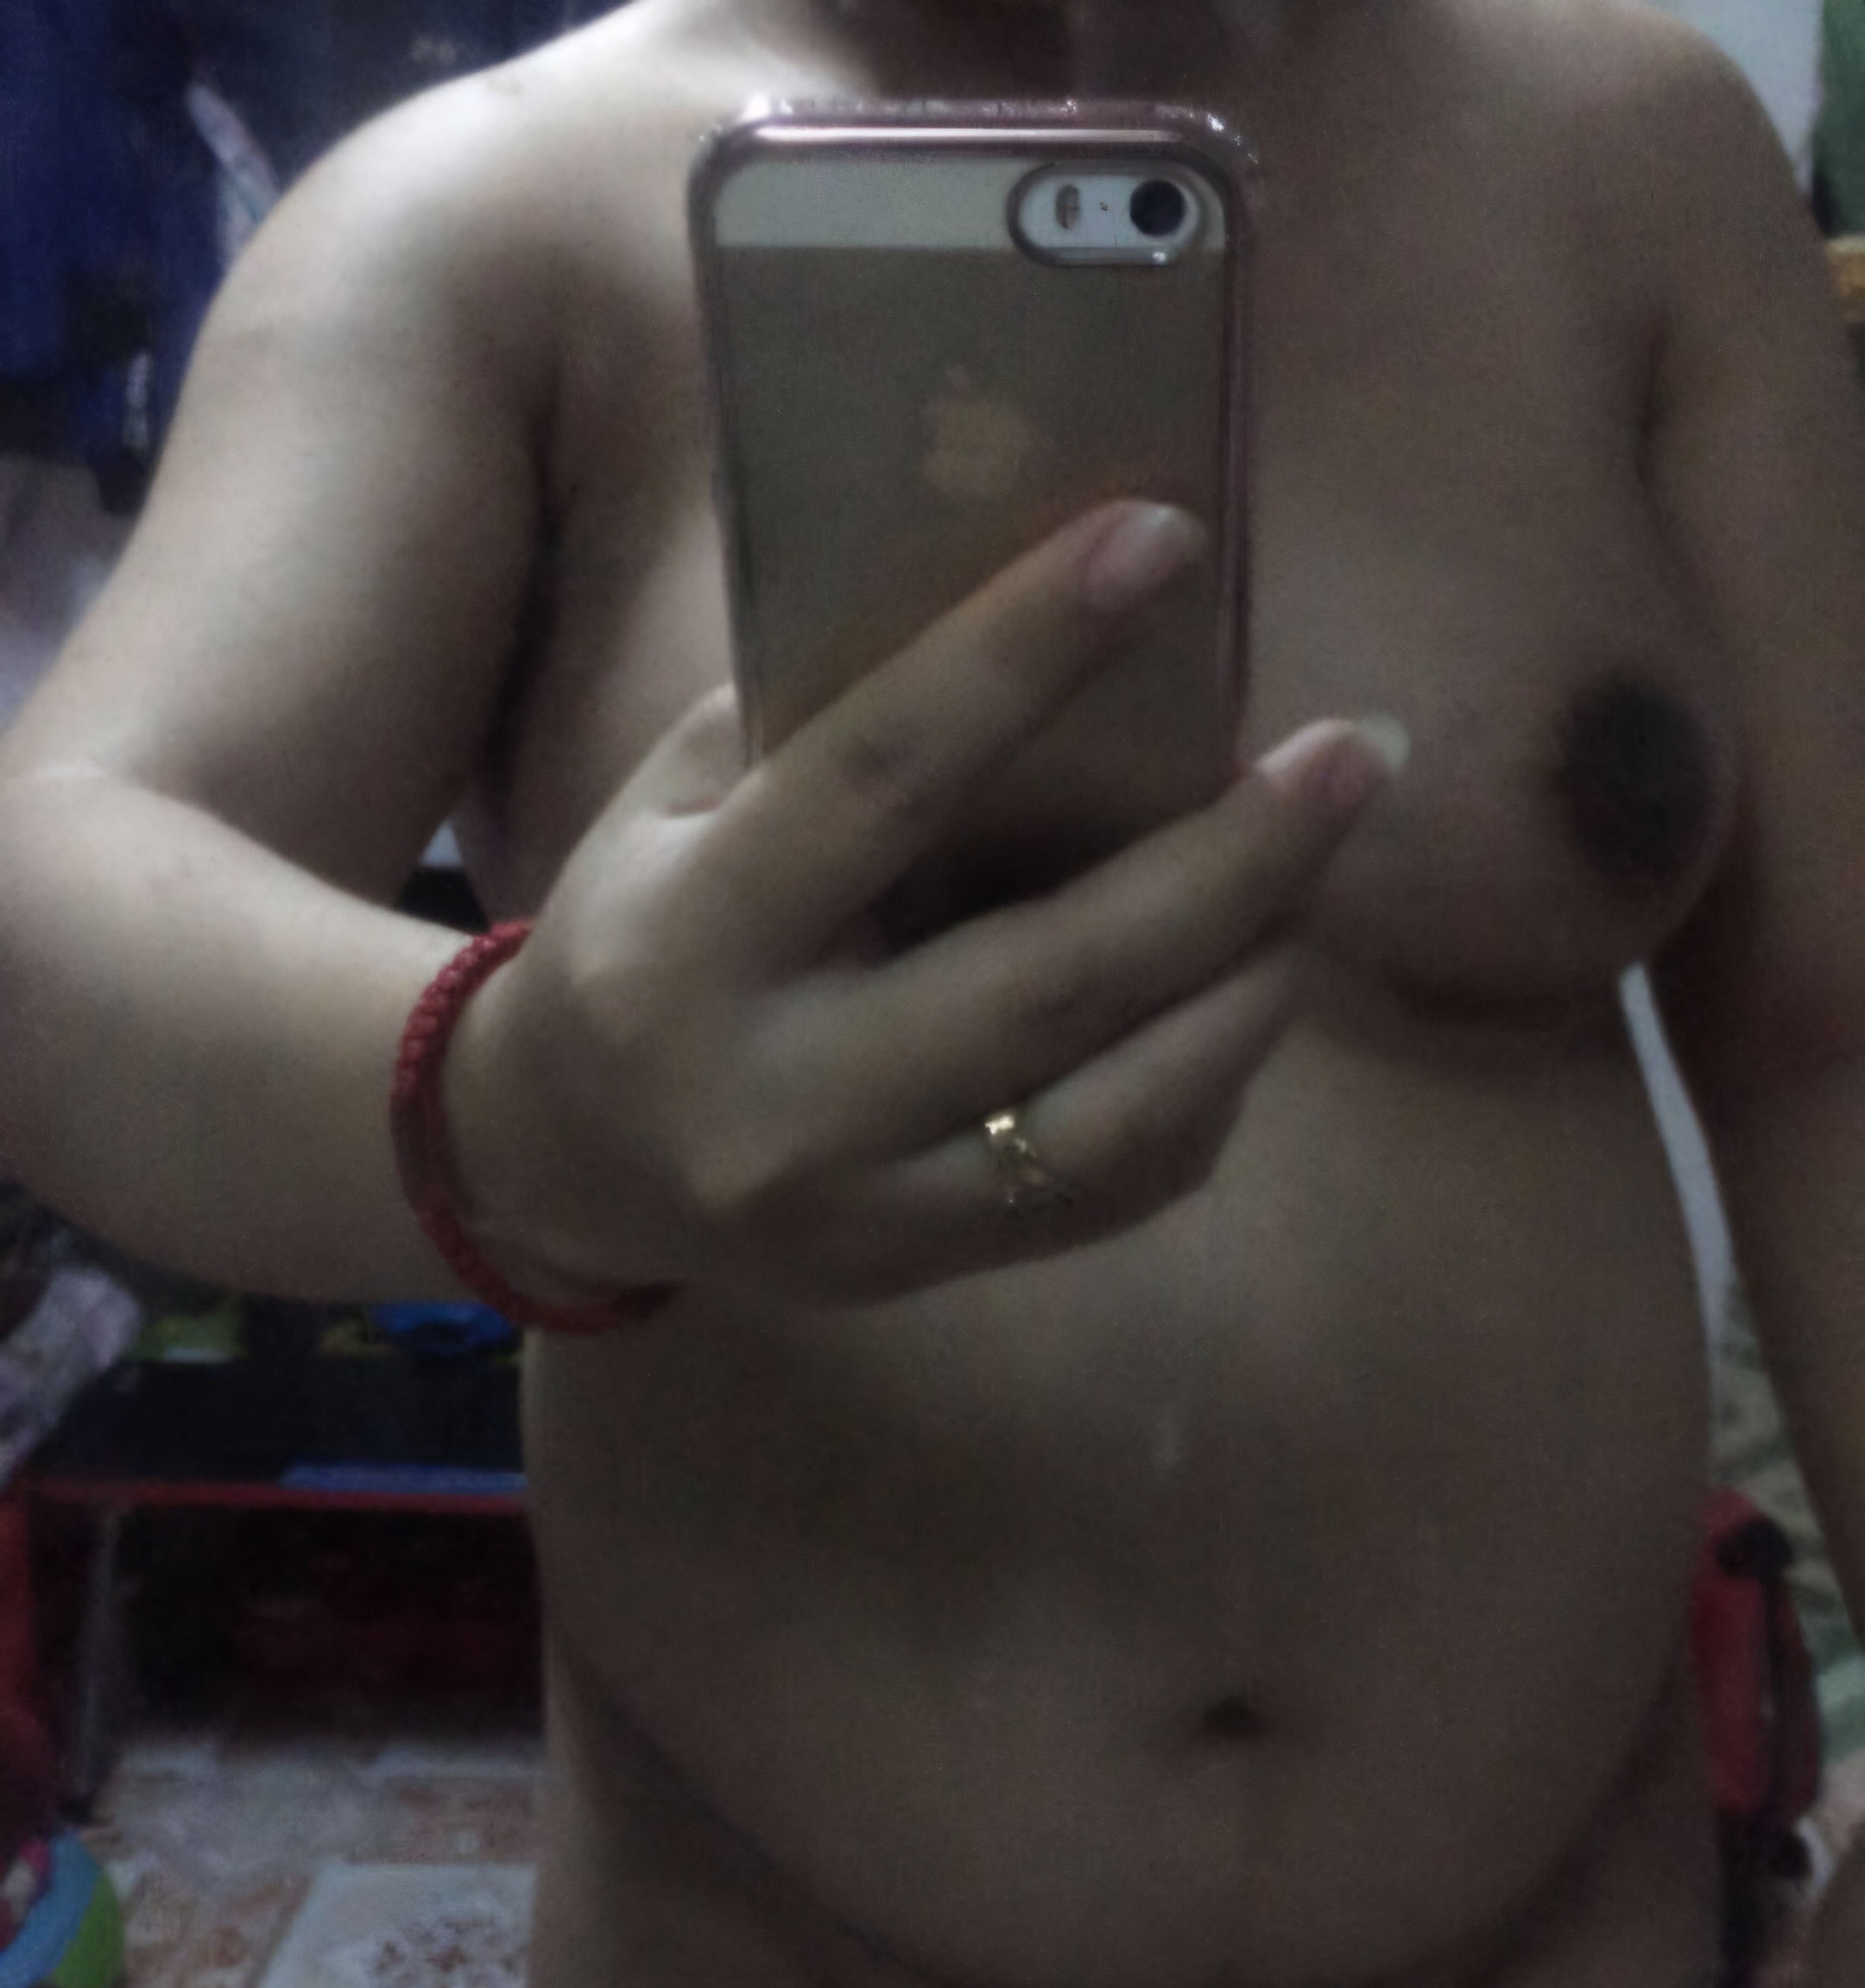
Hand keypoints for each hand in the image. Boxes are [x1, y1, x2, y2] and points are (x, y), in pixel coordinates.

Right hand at [449, 499, 1400, 1305]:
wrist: (566, 1158)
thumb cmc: (648, 930)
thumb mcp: (677, 805)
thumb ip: (826, 728)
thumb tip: (1047, 610)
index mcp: (692, 938)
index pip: (882, 776)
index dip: (1028, 652)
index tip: (1167, 540)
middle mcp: (775, 1096)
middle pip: (1048, 980)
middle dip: (1227, 864)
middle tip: (1357, 753)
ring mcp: (856, 1210)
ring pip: (1106, 1119)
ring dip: (1246, 994)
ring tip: (1325, 885)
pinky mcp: (915, 1270)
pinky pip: (1105, 1195)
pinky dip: (1200, 1096)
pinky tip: (1246, 1000)